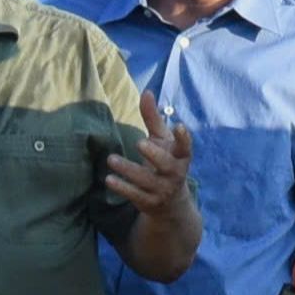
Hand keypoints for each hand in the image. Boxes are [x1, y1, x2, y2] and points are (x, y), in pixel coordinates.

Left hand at [106, 93, 194, 214]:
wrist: (170, 202)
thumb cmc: (164, 161)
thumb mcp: (161, 140)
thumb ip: (153, 118)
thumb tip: (146, 92)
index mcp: (181, 157)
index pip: (186, 147)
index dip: (184, 138)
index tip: (179, 126)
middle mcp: (175, 173)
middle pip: (166, 165)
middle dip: (154, 154)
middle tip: (140, 143)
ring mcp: (163, 189)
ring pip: (146, 180)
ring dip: (129, 170)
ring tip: (111, 159)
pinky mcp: (149, 202)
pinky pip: (135, 195)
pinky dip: (122, 187)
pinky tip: (108, 179)